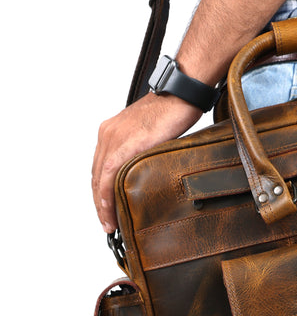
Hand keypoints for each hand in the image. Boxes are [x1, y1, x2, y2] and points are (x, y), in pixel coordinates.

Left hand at [92, 93, 202, 232]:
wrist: (182, 92)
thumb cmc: (174, 108)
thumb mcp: (152, 132)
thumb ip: (143, 150)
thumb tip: (150, 170)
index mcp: (112, 131)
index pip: (100, 168)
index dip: (101, 191)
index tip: (106, 209)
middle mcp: (108, 134)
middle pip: (96, 175)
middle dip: (99, 202)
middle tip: (108, 223)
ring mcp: (115, 137)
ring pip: (99, 177)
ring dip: (102, 202)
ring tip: (110, 221)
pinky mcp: (127, 143)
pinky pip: (109, 174)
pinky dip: (107, 193)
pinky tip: (111, 207)